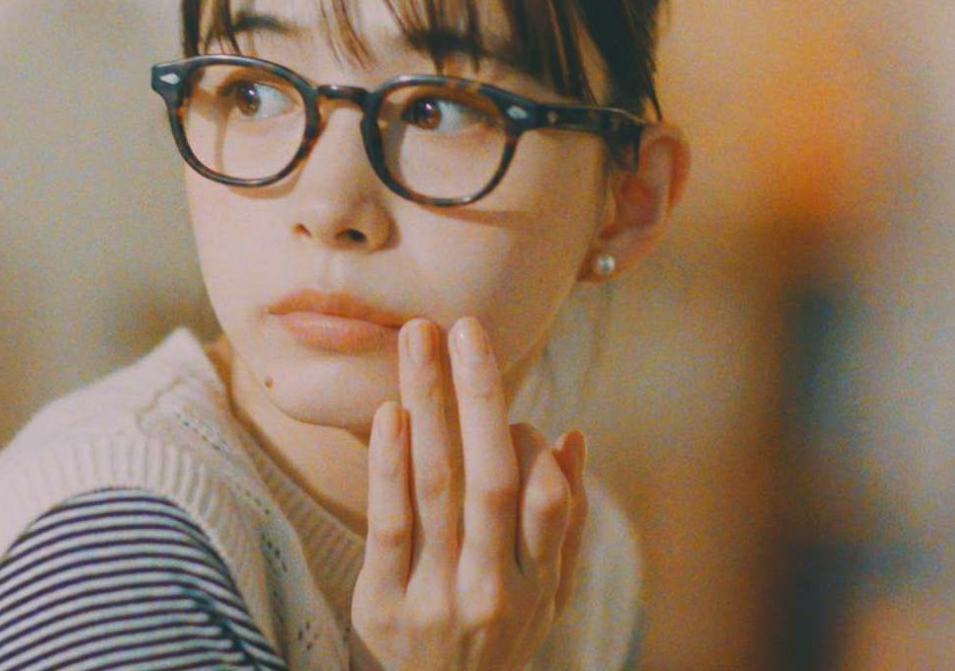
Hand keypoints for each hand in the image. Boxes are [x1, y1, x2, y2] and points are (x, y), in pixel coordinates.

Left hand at [349, 317, 588, 670]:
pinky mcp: (383, 606)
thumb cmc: (496, 632)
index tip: (514, 404)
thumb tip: (571, 435)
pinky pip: (389, 525)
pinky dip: (389, 465)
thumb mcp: (545, 592)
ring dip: (429, 404)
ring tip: (419, 339)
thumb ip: (562, 520)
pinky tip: (389, 411)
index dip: (532, 444)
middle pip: (490, 477)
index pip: (544, 499)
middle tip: (467, 324)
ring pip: (437, 487)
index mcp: (538, 583)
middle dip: (479, 395)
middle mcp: (493, 589)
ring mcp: (436, 598)